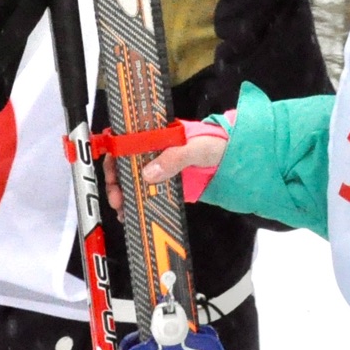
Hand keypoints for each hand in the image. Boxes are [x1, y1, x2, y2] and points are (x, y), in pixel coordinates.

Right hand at [103, 130, 228, 209]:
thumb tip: (148, 174)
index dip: (115, 153)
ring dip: (122, 195)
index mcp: (157, 135)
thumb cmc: (217, 145)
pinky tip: (130, 215)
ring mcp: (159, 170)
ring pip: (132, 182)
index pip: (126, 139)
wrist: (238, 160)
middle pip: (124, 164)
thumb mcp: (197, 147)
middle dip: (115, 180)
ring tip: (121, 209)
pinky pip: (146, 196)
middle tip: (116, 196)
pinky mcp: (166, 187)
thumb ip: (176, 158)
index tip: (110, 169)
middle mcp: (153, 152)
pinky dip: (136, 205)